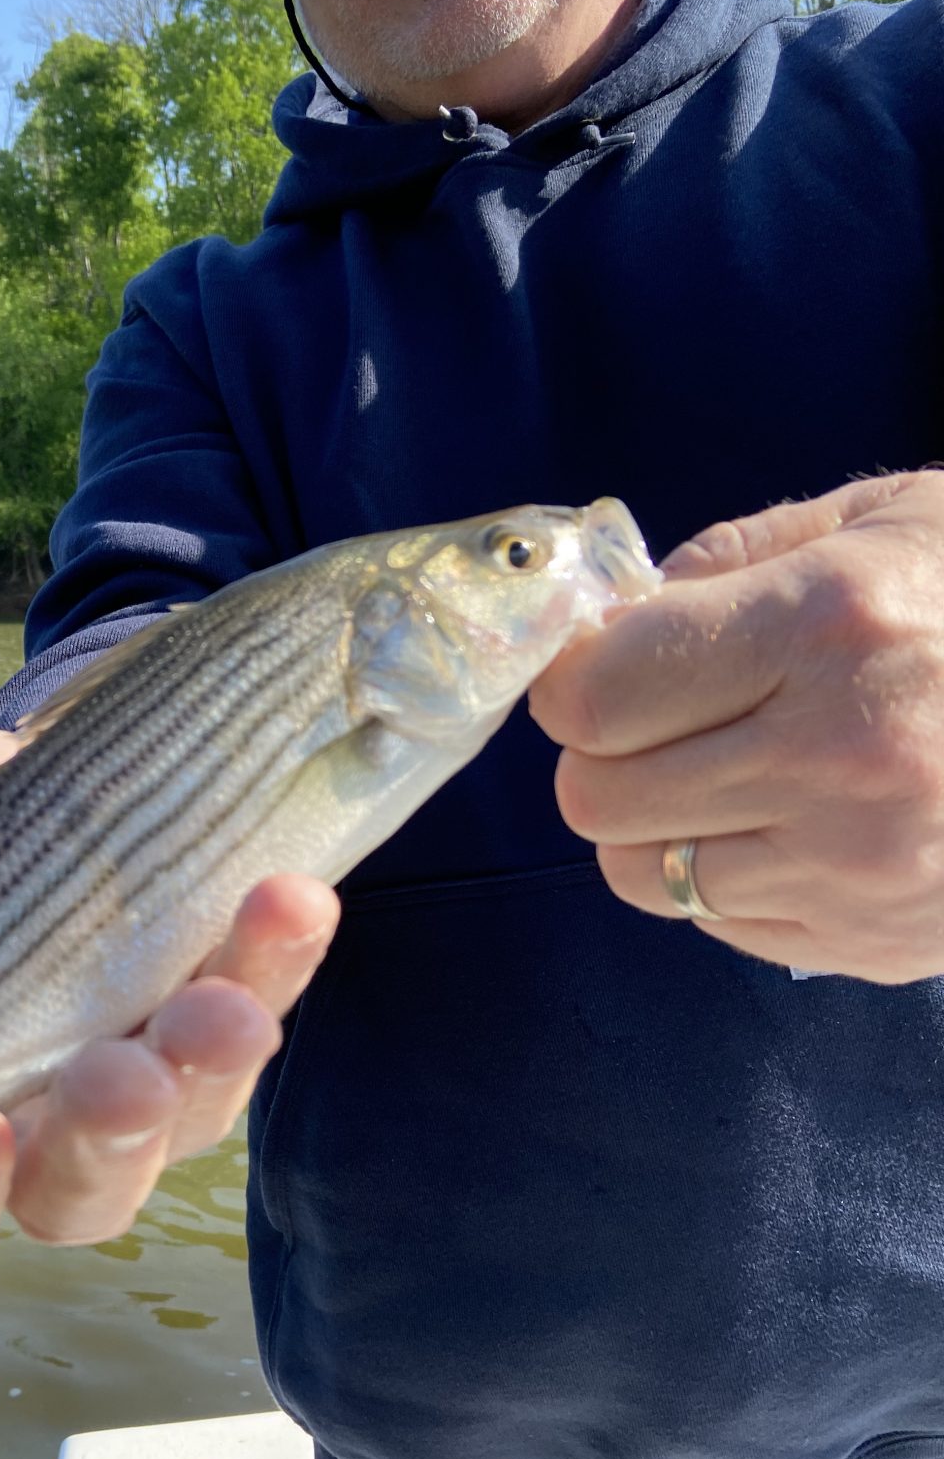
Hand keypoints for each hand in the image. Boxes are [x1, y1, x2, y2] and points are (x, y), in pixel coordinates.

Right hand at [0, 727, 338, 1280]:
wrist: (35, 750)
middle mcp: (40, 1122)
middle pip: (73, 1197)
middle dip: (97, 1146)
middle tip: (113, 1077)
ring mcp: (147, 1070)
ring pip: (186, 1124)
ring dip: (210, 1070)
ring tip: (224, 997)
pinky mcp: (229, 998)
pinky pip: (263, 1002)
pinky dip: (277, 958)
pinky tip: (287, 896)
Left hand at [527, 472, 943, 983]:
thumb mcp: (883, 519)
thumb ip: (730, 560)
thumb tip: (610, 615)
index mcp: (831, 627)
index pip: (595, 696)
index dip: (574, 680)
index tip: (603, 663)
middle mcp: (841, 756)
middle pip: (597, 798)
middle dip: (604, 753)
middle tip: (659, 718)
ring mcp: (862, 865)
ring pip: (643, 875)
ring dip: (655, 823)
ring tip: (726, 772)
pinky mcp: (876, 939)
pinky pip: (717, 923)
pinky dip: (723, 875)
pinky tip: (791, 822)